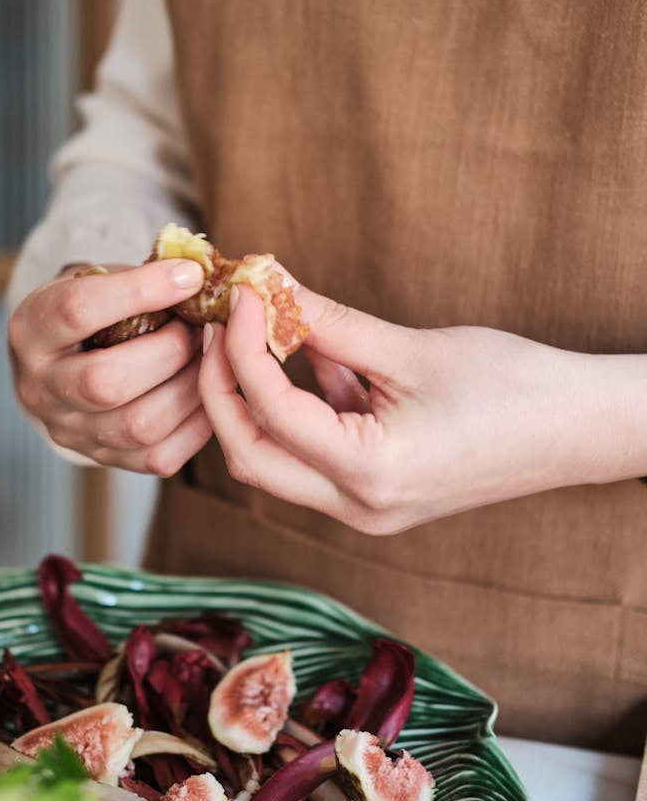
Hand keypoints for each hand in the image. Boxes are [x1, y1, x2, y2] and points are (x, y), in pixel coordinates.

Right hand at [8, 260, 212, 473]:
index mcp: (31, 331)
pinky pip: (159, 456)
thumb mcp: (95, 282)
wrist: (63, 366)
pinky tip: (207, 390)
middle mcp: (41, 389)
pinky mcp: (104, 459)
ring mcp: (71, 431)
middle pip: (105, 383)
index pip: (77, 310)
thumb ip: (137, 277)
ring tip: (210, 358)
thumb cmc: (90, 315)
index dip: (139, 290)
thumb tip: (200, 274)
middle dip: (169, 351)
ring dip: (190, 387)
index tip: (189, 275)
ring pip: (138, 426)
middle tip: (199, 328)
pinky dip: (196, 423)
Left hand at [198, 280, 646, 533]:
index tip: (242, 297)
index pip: (270, 414)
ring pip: (277, 463)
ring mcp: (367, 510)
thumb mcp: (412, 350)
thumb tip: (270, 290)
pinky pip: (313, 458)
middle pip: (252, 457)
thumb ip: (332, 325)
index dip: (243, 350)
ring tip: (252, 333)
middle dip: (224, 390)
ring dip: (256, 400)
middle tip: (221, 328)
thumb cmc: (513, 387)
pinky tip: (309, 357)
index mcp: (369, 475)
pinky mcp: (377, 495)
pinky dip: (299, 409)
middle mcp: (359, 508)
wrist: (579, 429)